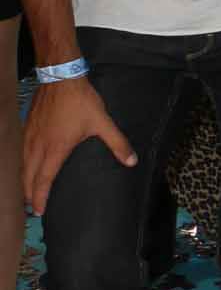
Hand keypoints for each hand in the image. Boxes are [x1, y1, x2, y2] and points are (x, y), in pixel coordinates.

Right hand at [23, 77, 135, 215]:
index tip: (40, 211)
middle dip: (29, 195)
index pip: (43, 180)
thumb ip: (117, 143)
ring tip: (28, 193)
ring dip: (24, 182)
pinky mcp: (27, 128)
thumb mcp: (102, 122)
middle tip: (33, 208)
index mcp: (55, 149)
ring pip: (22, 166)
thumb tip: (131, 161)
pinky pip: (21, 153)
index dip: (40, 197)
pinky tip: (26, 168)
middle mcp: (38, 146)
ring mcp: (29, 137)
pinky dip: (22, 166)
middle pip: (28, 177)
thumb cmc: (80, 101)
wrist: (60, 77)